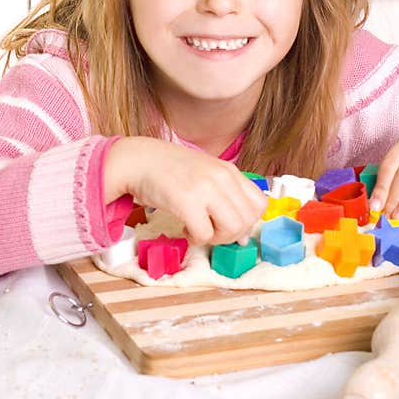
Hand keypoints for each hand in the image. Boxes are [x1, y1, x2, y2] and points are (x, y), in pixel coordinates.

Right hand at [108, 137, 268, 245]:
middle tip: (211, 230)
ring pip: (233, 229)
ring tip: (199, 229)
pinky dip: (196, 238)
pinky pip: (205, 234)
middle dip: (231, 234)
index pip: (260, 204)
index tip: (228, 223)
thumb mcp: (206, 174)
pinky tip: (185, 228)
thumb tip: (243, 235)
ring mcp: (205, 188)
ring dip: (216, 238)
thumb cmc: (169, 170)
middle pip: (248, 220)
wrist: (138, 160)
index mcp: (230, 171)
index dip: (247, 221)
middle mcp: (222, 177)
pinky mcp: (186, 201)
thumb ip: (226, 196)